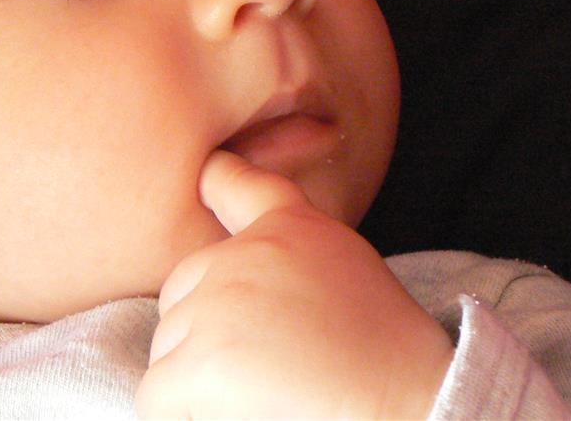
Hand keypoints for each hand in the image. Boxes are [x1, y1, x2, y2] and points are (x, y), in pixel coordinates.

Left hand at [136, 151, 453, 418]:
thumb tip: (226, 272)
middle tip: (267, 370)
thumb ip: (287, 253)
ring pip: (168, 348)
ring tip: (265, 395)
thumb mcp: (345, 270)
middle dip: (202, 333)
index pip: (229, 179)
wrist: (413, 403)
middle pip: (180, 293)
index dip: (211, 179)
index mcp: (289, 225)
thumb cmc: (389, 357)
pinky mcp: (202, 360)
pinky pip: (157, 396)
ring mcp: (218, 302)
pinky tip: (228, 417)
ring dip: (197, 380)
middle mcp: (244, 253)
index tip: (205, 175)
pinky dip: (181, 416)